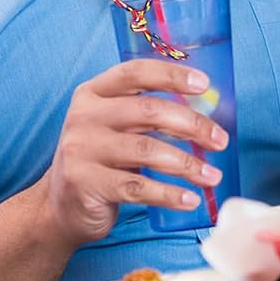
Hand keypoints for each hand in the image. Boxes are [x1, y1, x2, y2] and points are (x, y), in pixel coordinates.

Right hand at [40, 59, 228, 247]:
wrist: (58, 208)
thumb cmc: (103, 160)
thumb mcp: (116, 126)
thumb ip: (148, 112)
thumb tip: (209, 112)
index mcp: (94, 92)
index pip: (136, 72)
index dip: (172, 75)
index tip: (204, 84)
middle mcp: (85, 116)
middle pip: (149, 111)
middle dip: (192, 125)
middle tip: (220, 140)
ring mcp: (82, 149)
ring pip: (147, 150)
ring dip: (188, 164)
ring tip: (212, 176)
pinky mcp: (86, 184)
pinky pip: (137, 188)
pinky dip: (169, 194)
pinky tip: (190, 199)